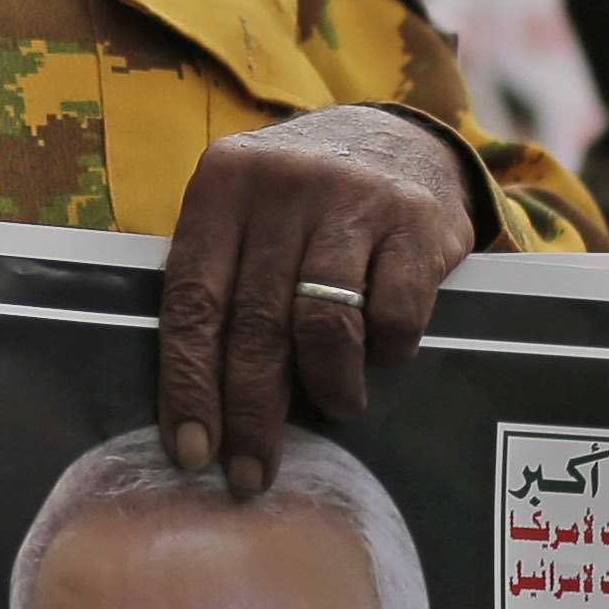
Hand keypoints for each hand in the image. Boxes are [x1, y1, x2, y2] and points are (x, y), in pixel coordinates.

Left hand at [155, 105, 483, 496]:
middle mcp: (284, 185)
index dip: (190, 386)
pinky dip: (386, 352)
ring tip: (336, 407)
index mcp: (223, 185)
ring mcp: (354, 198)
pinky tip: (381, 355)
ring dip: (328, 387)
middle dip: (252, 413)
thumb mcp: (245, 215)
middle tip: (252, 473)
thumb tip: (198, 409)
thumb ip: (221, 282)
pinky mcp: (418, 220)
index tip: (192, 451)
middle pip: (257, 324)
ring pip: (325, 324)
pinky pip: (396, 315)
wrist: (394, 136)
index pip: (194, 303)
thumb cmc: (300, 203)